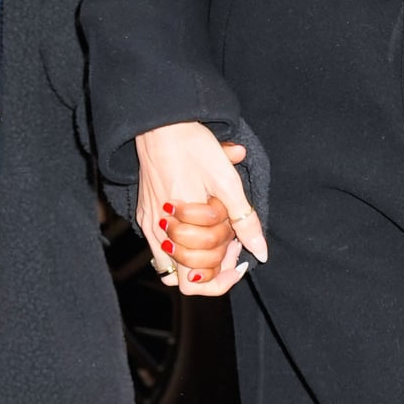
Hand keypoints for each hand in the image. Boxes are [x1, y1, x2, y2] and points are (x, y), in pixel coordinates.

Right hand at [134, 123, 267, 296]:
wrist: (160, 123)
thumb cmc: (194, 147)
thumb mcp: (226, 180)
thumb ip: (244, 219)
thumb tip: (261, 251)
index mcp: (182, 225)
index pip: (199, 280)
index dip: (223, 276)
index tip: (238, 256)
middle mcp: (160, 231)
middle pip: (186, 279)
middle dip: (212, 267)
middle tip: (231, 245)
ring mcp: (148, 224)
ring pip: (171, 268)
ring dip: (195, 261)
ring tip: (215, 239)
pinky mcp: (143, 215)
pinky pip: (159, 250)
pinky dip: (180, 249)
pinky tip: (197, 228)